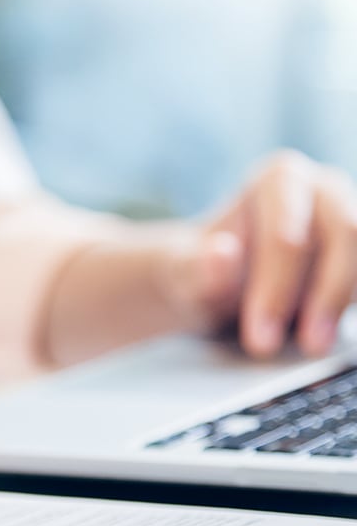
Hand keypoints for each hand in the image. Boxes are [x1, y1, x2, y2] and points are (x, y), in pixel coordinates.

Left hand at [183, 150, 356, 356]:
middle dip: (322, 297)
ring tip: (310, 345)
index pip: (288, 235)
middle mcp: (325, 190)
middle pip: (345, 236)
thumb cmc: (201, 271)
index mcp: (281, 180)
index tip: (259, 337)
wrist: (214, 284)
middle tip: (296, 345)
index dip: (276, 289)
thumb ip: (197, 266)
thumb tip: (222, 254)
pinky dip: (349, 307)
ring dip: (341, 304)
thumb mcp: (184, 273)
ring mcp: (351, 219)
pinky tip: (327, 332)